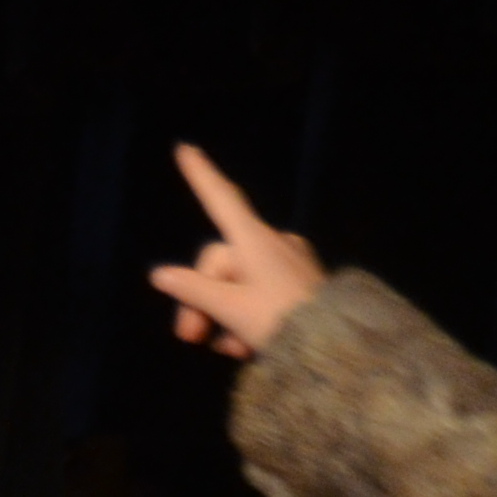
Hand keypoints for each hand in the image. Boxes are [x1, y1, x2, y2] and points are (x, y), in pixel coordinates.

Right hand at [150, 143, 326, 362]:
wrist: (336, 346)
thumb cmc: (281, 320)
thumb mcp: (230, 309)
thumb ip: (193, 290)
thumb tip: (160, 274)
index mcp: (255, 242)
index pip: (221, 200)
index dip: (201, 176)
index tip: (185, 148)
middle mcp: (272, 244)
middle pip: (219, 261)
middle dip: (201, 299)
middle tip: (191, 337)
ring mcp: (287, 263)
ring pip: (236, 283)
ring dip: (222, 315)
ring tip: (227, 348)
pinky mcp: (298, 283)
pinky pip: (259, 292)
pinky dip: (245, 317)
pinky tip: (246, 345)